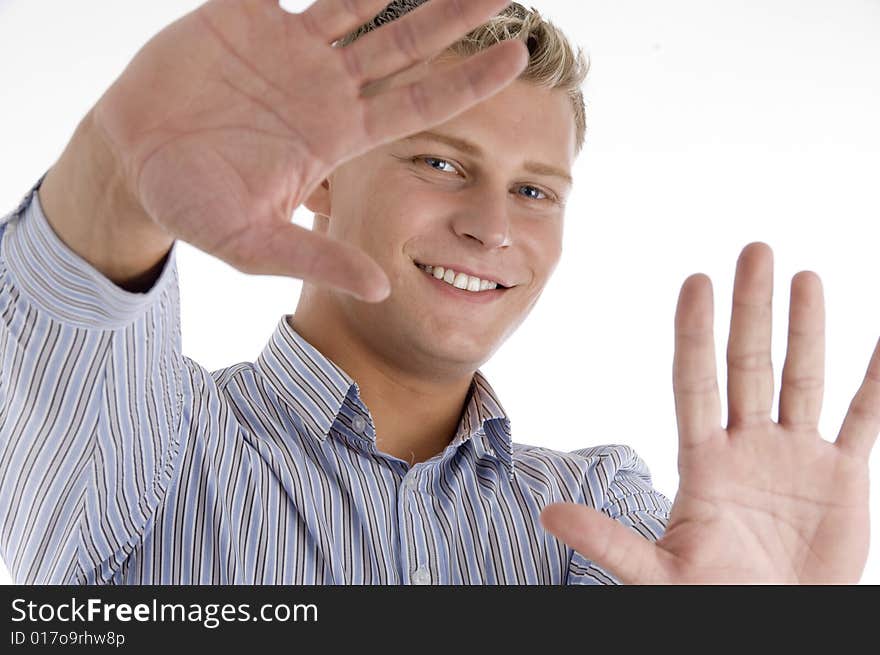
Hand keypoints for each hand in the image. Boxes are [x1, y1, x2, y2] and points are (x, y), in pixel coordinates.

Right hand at [92, 0, 527, 300]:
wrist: (134, 165)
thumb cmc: (194, 208)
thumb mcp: (256, 243)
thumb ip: (318, 256)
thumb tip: (382, 291)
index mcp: (337, 135)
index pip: (419, 105)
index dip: (468, 83)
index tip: (518, 60)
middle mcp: (326, 87)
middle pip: (406, 47)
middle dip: (456, 19)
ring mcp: (289, 49)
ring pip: (362, 3)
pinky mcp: (246, 16)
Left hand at [541, 242, 879, 583]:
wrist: (776, 624)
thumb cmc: (714, 600)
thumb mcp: (658, 574)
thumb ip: (609, 541)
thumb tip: (548, 514)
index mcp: (702, 461)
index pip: (695, 381)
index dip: (694, 333)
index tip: (696, 282)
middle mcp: (747, 445)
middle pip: (748, 363)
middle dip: (751, 309)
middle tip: (754, 249)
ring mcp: (795, 455)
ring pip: (801, 377)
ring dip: (806, 328)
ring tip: (804, 276)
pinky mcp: (841, 475)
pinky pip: (862, 418)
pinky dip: (875, 382)